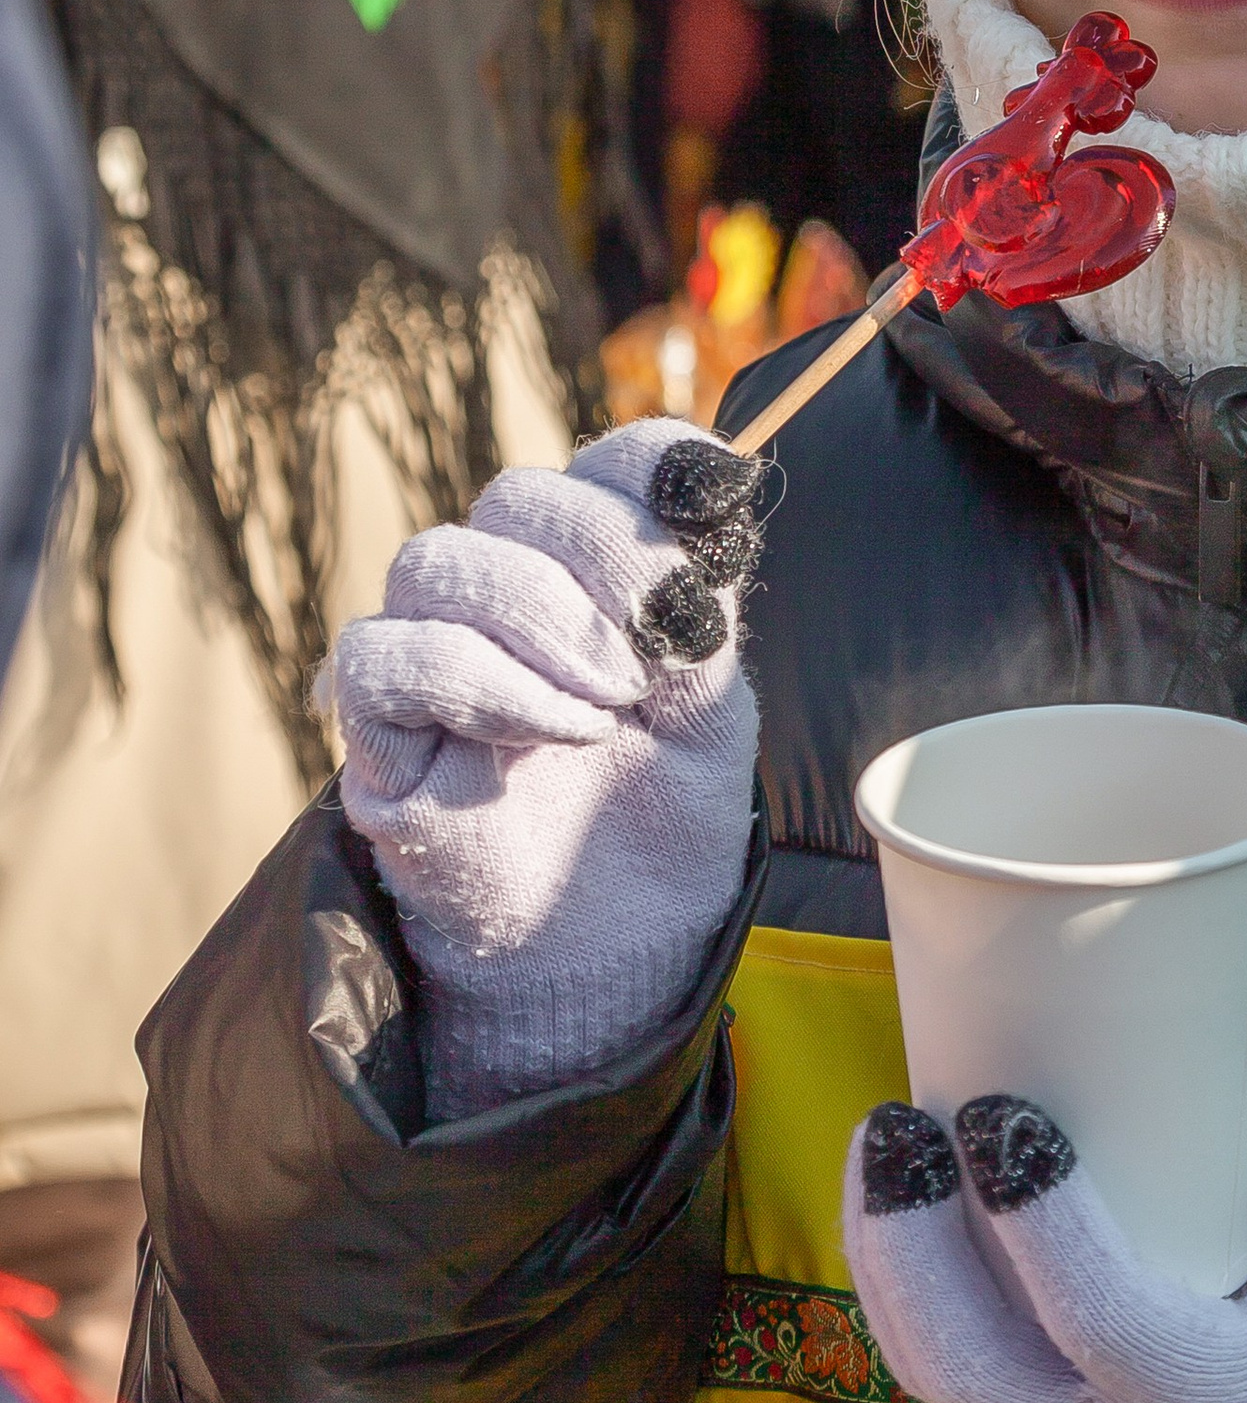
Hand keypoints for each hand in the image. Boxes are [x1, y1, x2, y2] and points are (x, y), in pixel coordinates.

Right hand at [330, 425, 766, 1112]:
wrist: (617, 942)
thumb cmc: (663, 813)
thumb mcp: (710, 706)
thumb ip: (700, 603)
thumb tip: (707, 489)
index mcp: (596, 566)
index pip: (607, 460)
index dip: (651, 471)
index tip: (705, 517)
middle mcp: (507, 590)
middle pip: (515, 497)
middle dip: (596, 558)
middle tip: (646, 662)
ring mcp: (433, 652)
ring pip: (436, 563)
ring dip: (536, 620)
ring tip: (606, 708)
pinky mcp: (380, 733)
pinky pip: (383, 657)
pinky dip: (478, 680)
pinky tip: (553, 733)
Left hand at [845, 948, 1246, 1402]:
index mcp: (1202, 1398)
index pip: (1098, 1320)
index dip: (1037, 1224)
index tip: (997, 1111)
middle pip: (966, 1363)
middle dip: (911, 1244)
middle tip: (896, 1126)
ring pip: (930, 1367)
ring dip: (886, 1254)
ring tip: (881, 1136)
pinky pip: (933, 1363)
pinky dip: (898, 1278)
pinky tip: (894, 1192)